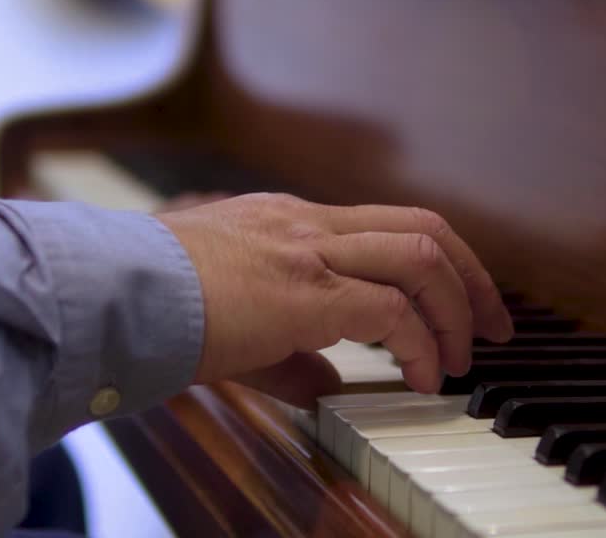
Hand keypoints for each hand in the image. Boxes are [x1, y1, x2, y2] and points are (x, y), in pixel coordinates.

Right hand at [157, 193, 512, 405]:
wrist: (111, 294)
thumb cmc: (158, 306)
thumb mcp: (235, 321)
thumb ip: (290, 352)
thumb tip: (329, 383)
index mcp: (293, 222)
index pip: (392, 225)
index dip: (441, 263)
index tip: (462, 306)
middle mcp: (309, 223)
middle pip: (426, 227)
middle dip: (473, 278)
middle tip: (495, 326)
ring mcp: (308, 249)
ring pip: (421, 255)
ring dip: (456, 308)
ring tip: (461, 357)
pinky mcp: (304, 290)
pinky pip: (391, 311)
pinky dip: (420, 345)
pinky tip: (420, 378)